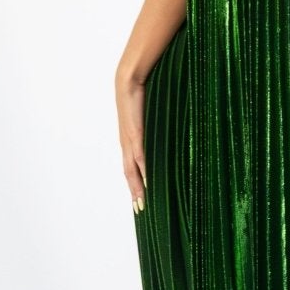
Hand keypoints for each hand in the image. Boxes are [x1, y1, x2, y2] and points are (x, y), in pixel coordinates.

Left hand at [116, 69, 146, 212]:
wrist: (128, 79)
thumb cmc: (140, 94)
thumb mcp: (147, 116)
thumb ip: (152, 129)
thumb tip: (162, 134)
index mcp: (129, 140)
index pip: (131, 168)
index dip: (135, 184)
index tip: (140, 199)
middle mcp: (127, 143)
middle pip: (129, 174)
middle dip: (135, 193)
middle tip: (140, 210)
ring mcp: (130, 139)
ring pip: (132, 170)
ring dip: (137, 187)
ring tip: (142, 203)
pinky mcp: (135, 132)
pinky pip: (139, 155)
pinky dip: (143, 170)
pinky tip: (148, 182)